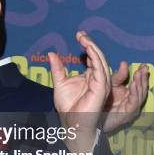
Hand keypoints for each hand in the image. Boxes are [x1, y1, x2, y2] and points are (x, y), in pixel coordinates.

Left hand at [49, 31, 110, 151]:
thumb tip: (52, 54)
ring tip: (83, 37)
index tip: (79, 35)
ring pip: (101, 60)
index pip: (93, 57)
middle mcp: (99, 78)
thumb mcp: (60, 82)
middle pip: (98, 56)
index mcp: (91, 77)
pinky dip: (95, 56)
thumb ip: (57, 68)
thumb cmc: (68, 106)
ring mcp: (102, 82)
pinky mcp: (102, 87)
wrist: (71, 121)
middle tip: (80, 33)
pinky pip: (101, 68)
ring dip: (92, 47)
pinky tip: (88, 47)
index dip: (87, 45)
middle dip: (90, 43)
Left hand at [102, 62, 148, 131]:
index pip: (139, 83)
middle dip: (143, 77)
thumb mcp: (110, 86)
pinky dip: (135, 92)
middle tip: (144, 67)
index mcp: (130, 94)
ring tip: (139, 73)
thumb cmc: (100, 102)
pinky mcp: (128, 114)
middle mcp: (133, 101)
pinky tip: (134, 84)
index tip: (143, 65)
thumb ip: (118, 76)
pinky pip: (134, 102)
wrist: (91, 118)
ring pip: (140, 94)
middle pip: (142, 88)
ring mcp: (132, 108)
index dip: (141, 74)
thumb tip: (124, 63)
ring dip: (141, 83)